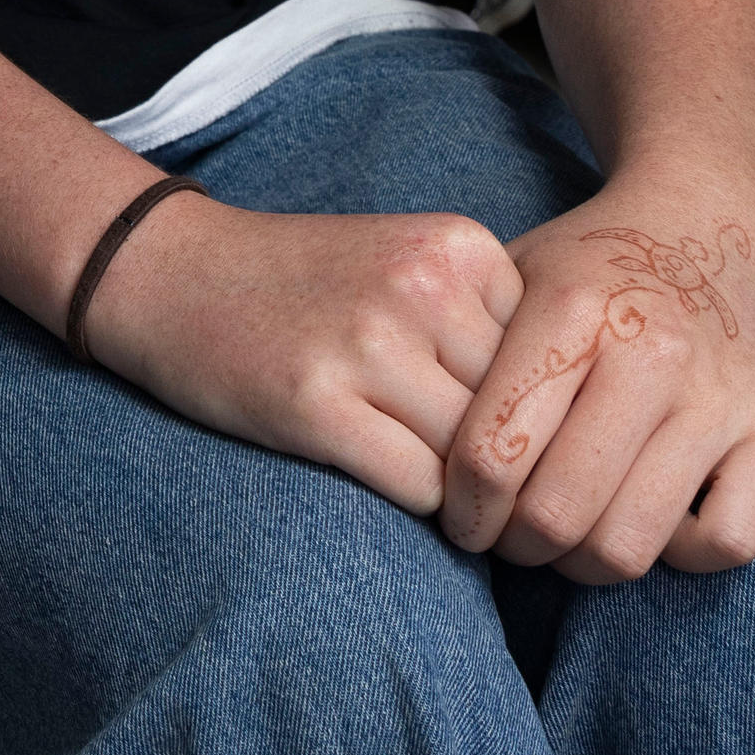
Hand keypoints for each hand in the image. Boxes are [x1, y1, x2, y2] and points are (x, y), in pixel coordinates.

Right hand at [74, 194, 527, 521]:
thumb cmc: (305, 283)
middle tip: (495, 487)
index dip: (540, 409)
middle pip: (524, 412)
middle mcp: (423, 286)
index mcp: (460, 246)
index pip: (555, 360)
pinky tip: (396, 485)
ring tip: (450, 493)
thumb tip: (583, 426)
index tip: (511, 430)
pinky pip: (420, 487)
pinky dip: (425, 508)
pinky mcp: (317, 404)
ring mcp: (368, 343)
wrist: (172, 273)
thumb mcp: (411, 264)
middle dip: (515, 461)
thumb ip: (489, 322)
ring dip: (473, 494)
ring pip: (478, 458)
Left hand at [440, 177, 754, 580]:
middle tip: (508, 535)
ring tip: (565, 537)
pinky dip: (680, 554)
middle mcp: (655, 351)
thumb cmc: (587, 275)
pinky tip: (650, 519)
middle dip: (517, 544)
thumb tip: (424, 469)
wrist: (702, 228)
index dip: (462, 509)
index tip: (461, 516)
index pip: (490, 455)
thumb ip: (469, 367)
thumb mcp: (509, 285)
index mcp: (574, 310)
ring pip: (632, 544)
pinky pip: (725, 544)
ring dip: (583, 563)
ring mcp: (722, 396)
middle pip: (558, 514)